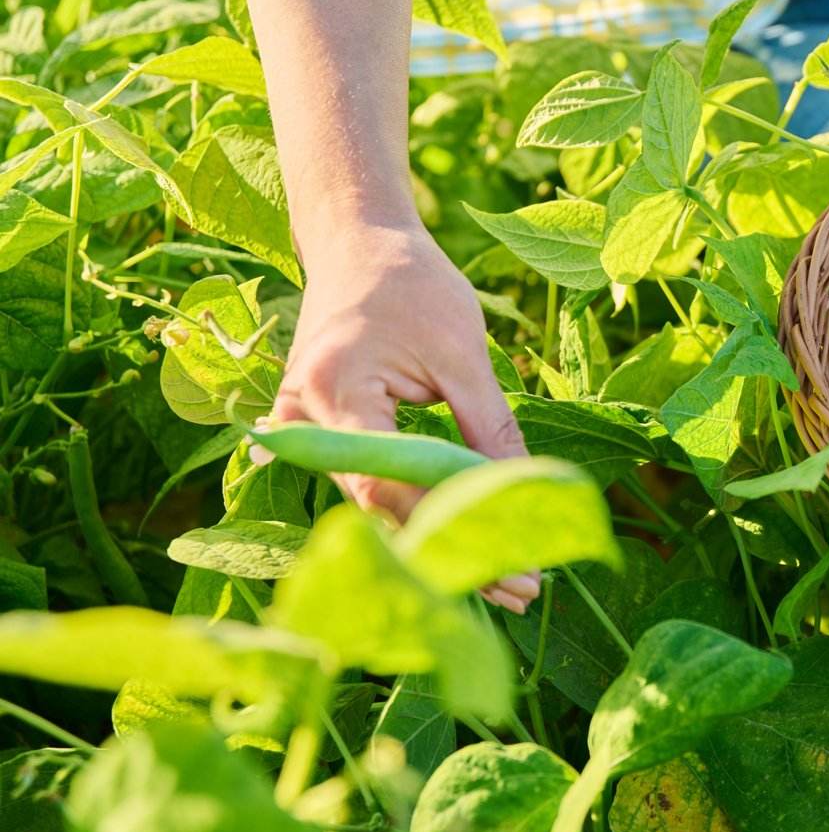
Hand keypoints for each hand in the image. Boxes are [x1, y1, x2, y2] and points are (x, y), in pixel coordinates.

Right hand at [266, 219, 538, 610]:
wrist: (357, 242)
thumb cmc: (412, 284)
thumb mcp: (464, 352)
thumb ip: (488, 426)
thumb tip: (523, 495)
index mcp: (335, 387)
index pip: (388, 483)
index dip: (451, 528)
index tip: (514, 565)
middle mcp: (304, 417)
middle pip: (377, 506)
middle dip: (451, 547)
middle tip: (522, 589)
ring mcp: (302, 427)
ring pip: (372, 503)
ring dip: (436, 538)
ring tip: (506, 578)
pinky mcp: (318, 432)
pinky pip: (367, 484)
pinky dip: (415, 513)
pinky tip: (464, 542)